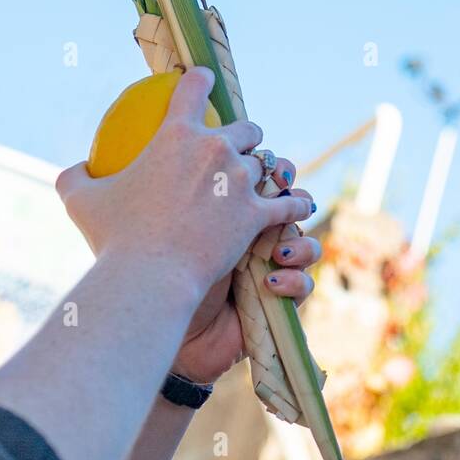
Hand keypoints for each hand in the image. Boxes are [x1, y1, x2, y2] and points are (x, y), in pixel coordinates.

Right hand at [56, 68, 314, 304]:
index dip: (202, 79)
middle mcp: (214, 148)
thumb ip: (76, 177)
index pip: (195, 89)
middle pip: (247, 128)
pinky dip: (295, 204)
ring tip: (263, 182)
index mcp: (176, 134)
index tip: (205, 79)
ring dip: (264, 172)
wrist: (150, 275)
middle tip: (240, 147)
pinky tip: (301, 205)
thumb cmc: (114, 238)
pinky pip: (287, 203)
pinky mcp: (256, 213)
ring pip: (267, 164)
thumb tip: (74, 170)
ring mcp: (239, 180)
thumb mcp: (82, 201)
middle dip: (247, 134)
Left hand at [173, 161, 320, 384]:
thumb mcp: (162, 216)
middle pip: (294, 202)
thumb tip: (165, 139)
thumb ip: (167, 178)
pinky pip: (304, 286)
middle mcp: (253, 235)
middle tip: (281, 199)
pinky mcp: (277, 302)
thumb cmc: (153, 265)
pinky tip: (269, 283)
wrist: (157, 320)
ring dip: (300, 243)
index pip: (265, 176)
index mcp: (232, 208)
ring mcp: (268, 267)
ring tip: (280, 252)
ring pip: (306, 244)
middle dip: (295, 197)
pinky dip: (294, 281)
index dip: (276, 169)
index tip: (268, 171)